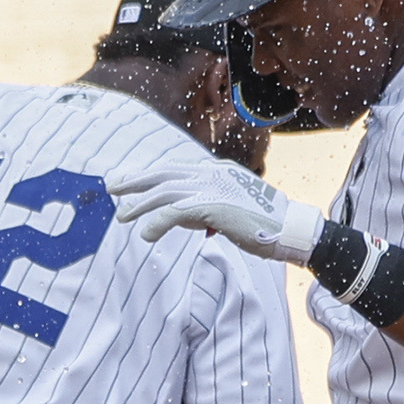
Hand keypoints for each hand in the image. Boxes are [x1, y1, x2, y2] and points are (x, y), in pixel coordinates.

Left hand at [109, 153, 321, 263]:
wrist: (291, 230)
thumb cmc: (266, 225)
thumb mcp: (232, 212)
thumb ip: (209, 211)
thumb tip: (189, 221)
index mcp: (217, 172)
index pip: (176, 170)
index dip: (151, 175)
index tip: (131, 181)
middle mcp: (212, 174)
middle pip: (165, 173)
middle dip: (136, 180)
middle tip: (112, 188)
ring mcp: (213, 187)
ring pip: (165, 192)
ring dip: (140, 204)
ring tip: (122, 217)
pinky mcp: (213, 205)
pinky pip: (175, 212)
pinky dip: (156, 222)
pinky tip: (146, 234)